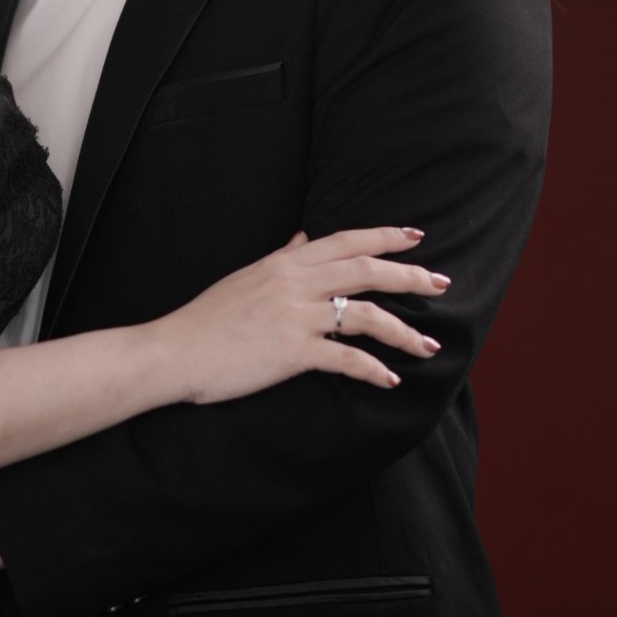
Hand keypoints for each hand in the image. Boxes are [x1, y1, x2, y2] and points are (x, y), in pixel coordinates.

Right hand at [161, 226, 449, 403]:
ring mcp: (295, 316)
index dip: (386, 237)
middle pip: (367, 271)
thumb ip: (280, 258)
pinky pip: (346, 359)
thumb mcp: (245, 277)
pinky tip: (391, 380)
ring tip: (429, 346)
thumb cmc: (207, 319)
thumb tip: (301, 238)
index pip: (346, 240)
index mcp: (284, 263)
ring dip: (404, 331)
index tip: (417, 238)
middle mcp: (295, 282)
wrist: (174, 351)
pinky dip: (374, 370)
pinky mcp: (292, 352)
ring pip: (366, 315)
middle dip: (410, 276)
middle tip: (441, 284)